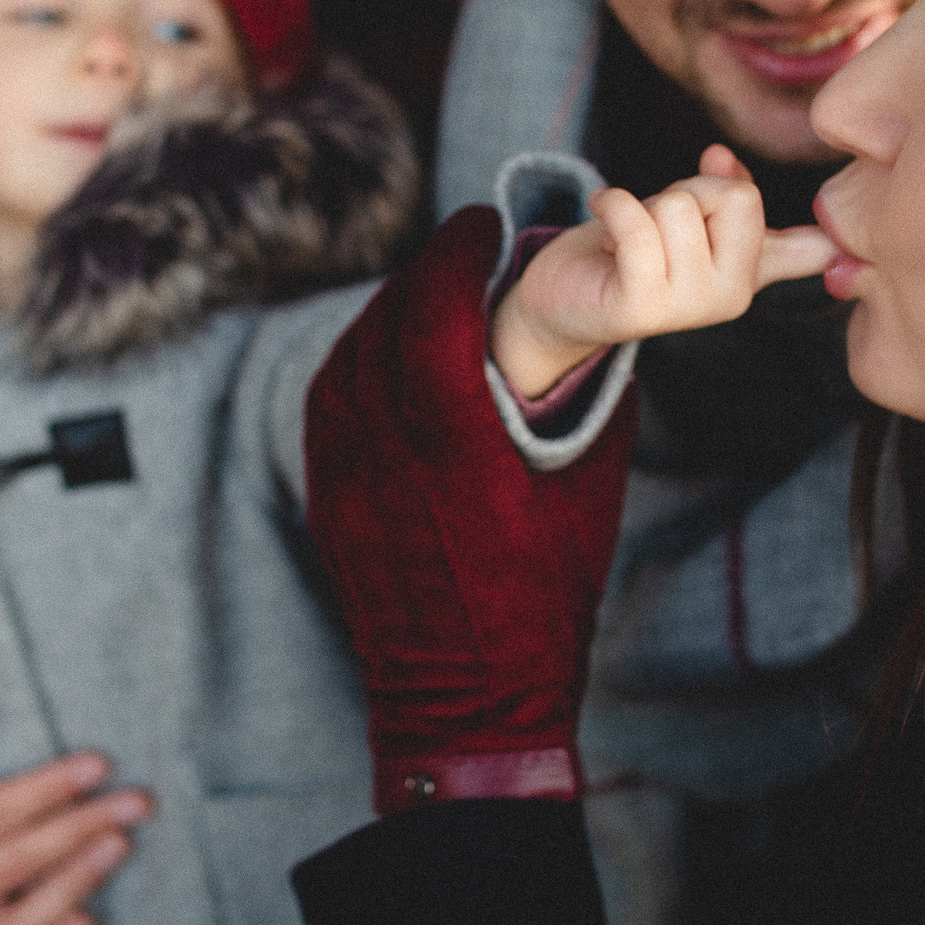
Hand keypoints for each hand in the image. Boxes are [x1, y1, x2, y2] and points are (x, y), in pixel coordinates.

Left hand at [308, 205, 638, 811]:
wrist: (468, 702)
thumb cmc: (543, 604)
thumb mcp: (588, 495)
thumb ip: (588, 401)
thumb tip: (599, 326)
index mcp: (456, 449)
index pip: (435, 311)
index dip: (457, 252)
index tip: (484, 222)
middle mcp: (384, 455)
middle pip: (386, 322)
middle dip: (427, 272)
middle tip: (468, 250)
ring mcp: (343, 479)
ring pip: (347, 357)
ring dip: (388, 312)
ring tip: (434, 295)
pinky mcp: (325, 498)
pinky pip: (327, 401)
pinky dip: (359, 361)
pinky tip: (394, 354)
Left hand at [490, 145, 834, 397]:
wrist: (566, 300)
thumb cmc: (631, 252)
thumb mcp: (690, 216)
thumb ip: (724, 190)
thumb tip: (721, 156)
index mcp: (751, 277)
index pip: (796, 236)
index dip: (769, 200)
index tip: (748, 182)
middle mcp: (733, 298)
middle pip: (735, 198)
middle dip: (683, 189)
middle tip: (652, 218)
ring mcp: (690, 306)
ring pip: (680, 207)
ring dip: (643, 204)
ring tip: (625, 233)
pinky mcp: (642, 306)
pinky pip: (637, 229)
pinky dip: (613, 205)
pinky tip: (600, 207)